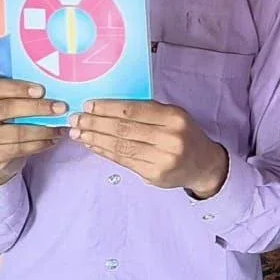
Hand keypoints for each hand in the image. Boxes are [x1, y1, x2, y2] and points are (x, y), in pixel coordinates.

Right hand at [0, 78, 65, 186]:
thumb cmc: (9, 120)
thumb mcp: (12, 103)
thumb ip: (25, 94)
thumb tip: (57, 86)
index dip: (18, 87)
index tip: (42, 90)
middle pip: (6, 108)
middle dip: (37, 107)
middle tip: (61, 108)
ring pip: (15, 132)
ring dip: (43, 130)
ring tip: (61, 128)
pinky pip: (18, 149)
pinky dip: (39, 144)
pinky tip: (53, 140)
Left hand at [69, 100, 228, 198]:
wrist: (204, 164)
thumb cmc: (184, 134)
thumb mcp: (174, 116)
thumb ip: (147, 112)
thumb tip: (108, 108)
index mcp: (174, 117)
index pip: (134, 110)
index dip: (108, 108)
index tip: (89, 105)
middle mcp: (169, 137)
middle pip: (124, 128)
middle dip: (96, 123)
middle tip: (76, 119)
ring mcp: (162, 158)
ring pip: (121, 146)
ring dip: (95, 138)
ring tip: (78, 132)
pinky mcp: (154, 175)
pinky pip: (123, 161)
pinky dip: (105, 152)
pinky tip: (93, 145)